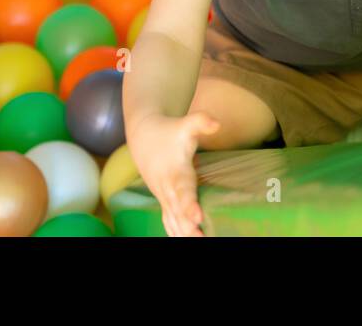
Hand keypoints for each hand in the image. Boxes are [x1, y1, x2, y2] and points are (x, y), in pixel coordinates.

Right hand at [127, 111, 219, 236]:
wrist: (145, 137)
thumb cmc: (170, 131)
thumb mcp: (186, 123)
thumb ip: (201, 121)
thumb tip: (217, 123)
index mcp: (174, 170)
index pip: (182, 190)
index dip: (189, 204)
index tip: (198, 216)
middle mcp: (167, 187)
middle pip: (177, 210)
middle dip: (187, 225)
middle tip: (200, 236)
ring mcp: (164, 196)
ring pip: (172, 219)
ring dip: (183, 232)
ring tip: (199, 241)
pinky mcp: (164, 200)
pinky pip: (168, 221)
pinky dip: (176, 232)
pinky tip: (187, 240)